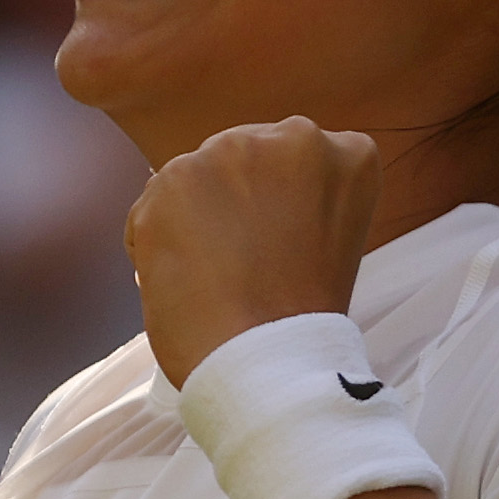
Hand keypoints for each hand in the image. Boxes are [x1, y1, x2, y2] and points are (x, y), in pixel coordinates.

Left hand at [123, 116, 384, 386]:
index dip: (280, 209)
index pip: (297, 162)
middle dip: (233, 204)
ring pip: (196, 179)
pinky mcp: (174, 176)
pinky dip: (154, 245)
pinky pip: (150, 207)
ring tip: (215, 278)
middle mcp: (296, 136)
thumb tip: (239, 190)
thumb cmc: (298, 322)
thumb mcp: (329, 237)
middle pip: (243, 160)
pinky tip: (183, 281)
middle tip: (243, 266)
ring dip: (192, 222)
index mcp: (349, 155)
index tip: (282, 248)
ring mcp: (232, 151)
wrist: (265, 362)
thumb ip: (297, 198)